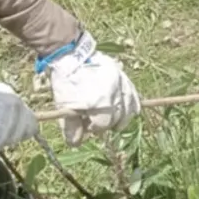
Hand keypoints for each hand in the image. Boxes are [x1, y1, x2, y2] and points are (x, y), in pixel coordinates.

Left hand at [38, 31, 141, 146]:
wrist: (72, 55)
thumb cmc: (67, 82)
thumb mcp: (64, 106)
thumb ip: (71, 128)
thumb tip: (77, 143)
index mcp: (99, 103)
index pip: (103, 126)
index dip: (93, 128)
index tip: (86, 125)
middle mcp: (114, 95)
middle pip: (117, 119)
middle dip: (107, 123)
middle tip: (96, 121)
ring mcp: (121, 84)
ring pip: (130, 109)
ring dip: (122, 117)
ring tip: (112, 118)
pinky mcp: (124, 77)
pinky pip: (134, 96)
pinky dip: (131, 105)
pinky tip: (125, 110)